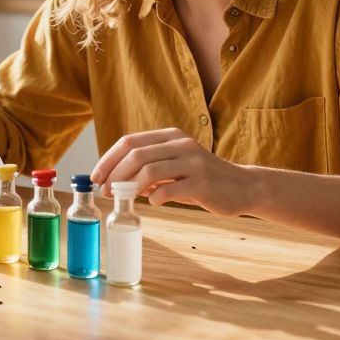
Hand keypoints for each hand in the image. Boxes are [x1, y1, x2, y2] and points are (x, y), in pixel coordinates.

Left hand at [90, 128, 251, 216]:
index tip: (95, 177)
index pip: (129, 141)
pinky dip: (155, 197)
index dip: (108, 159)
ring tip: (123, 199)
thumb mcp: (176, 167)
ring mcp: (193, 162)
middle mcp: (181, 144)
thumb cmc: (203, 179)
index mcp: (171, 136)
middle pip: (136, 154)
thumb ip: (150, 170)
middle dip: (114, 174)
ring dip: (129, 187)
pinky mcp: (202, 182)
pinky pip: (169, 190)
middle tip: (106, 192)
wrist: (243, 187)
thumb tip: (116, 181)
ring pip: (149, 170)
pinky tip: (154, 202)